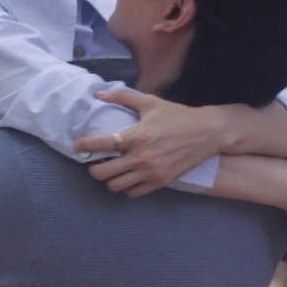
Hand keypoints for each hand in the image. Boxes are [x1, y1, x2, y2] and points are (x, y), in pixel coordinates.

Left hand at [75, 90, 221, 196]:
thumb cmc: (177, 115)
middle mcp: (141, 157)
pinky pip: (132, 193)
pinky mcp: (160, 182)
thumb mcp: (150, 102)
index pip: (102, 144)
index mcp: (137, 136)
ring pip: (115, 186)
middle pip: (103, 173)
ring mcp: (150, 172)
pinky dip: (126, 187)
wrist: (207, 133)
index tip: (79, 146)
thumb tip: (99, 93)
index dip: (85, 146)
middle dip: (93, 168)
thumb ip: (122, 97)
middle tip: (95, 162)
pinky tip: (127, 177)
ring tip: (111, 170)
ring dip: (109, 179)